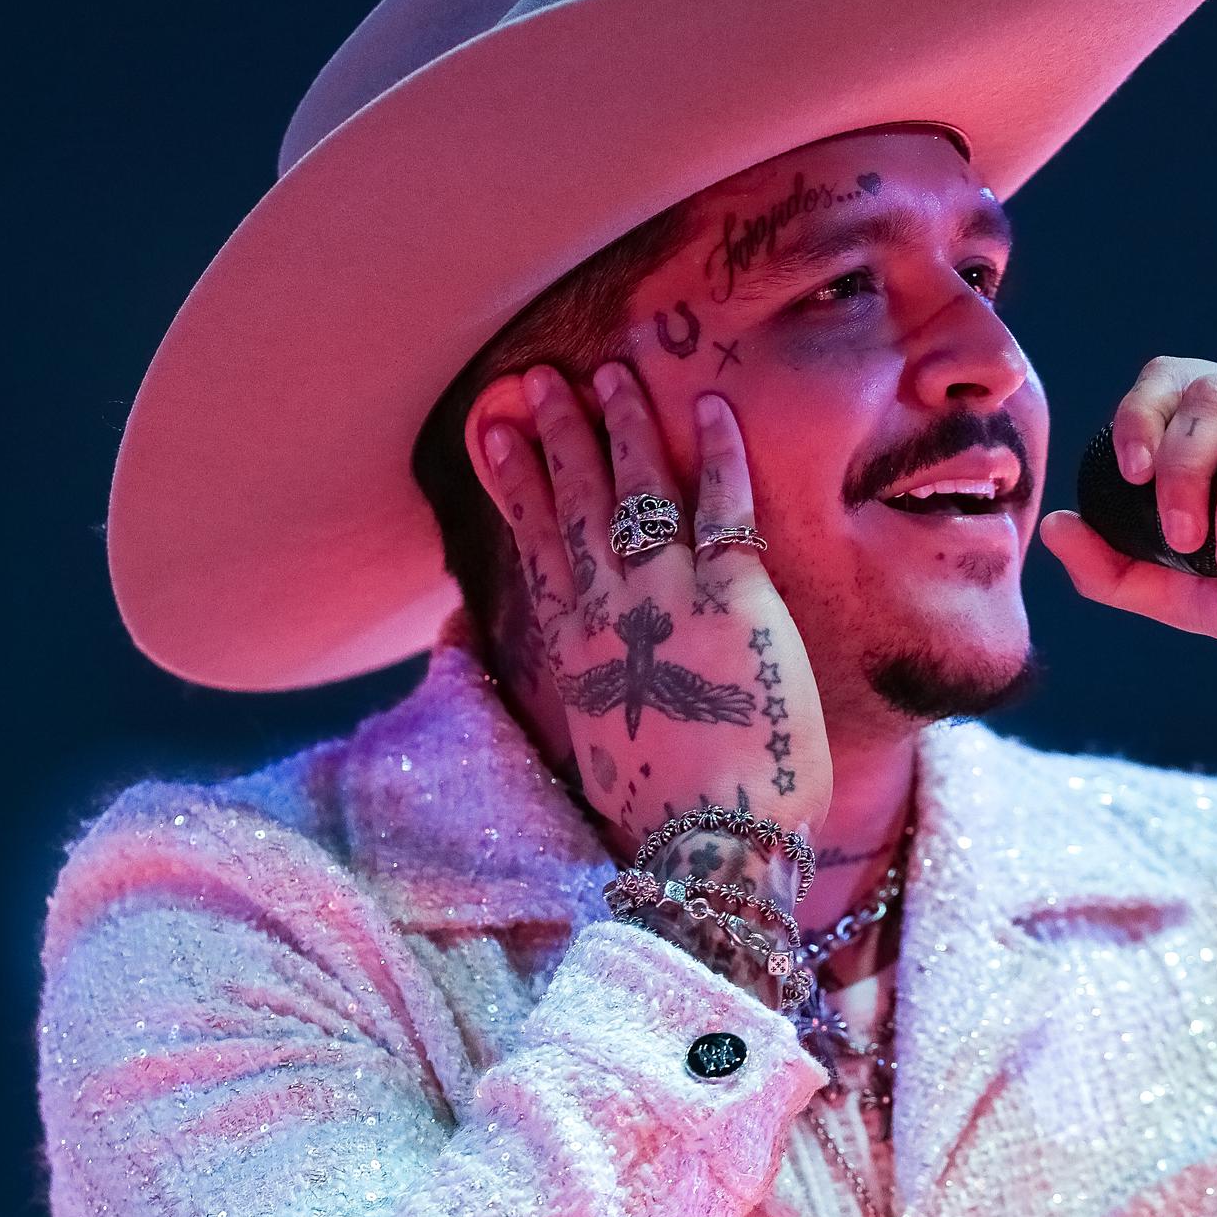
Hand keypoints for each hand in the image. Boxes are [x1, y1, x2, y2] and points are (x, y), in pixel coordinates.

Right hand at [480, 361, 832, 877]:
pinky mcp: (736, 600)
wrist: (709, 842)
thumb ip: (540, 688)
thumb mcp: (577, 745)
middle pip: (578, 502)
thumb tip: (480, 649)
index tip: (491, 428)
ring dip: (622, 427)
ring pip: (639, 491)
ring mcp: (670, 599)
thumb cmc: (654, 812)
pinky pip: (724, 508)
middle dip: (557, 434)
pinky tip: (710, 409)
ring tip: (609, 375)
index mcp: (573, 646)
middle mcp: (612, 611)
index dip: (514, 480)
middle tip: (539, 379)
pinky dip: (716, 455)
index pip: (537, 543)